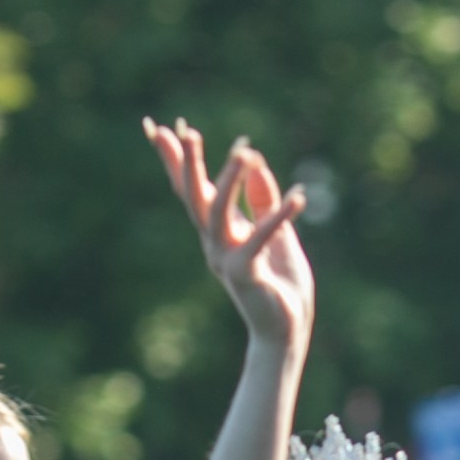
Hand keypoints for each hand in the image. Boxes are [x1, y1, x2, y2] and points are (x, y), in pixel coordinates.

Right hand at [145, 120, 314, 355]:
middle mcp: (215, 243)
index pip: (194, 191)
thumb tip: (256, 162)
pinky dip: (279, 216)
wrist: (286, 330)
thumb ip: (264, 200)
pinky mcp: (246, 273)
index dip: (177, 162)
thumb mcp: (276, 232)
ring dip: (229, 180)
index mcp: (220, 232)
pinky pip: (260, 238)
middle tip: (186, 131)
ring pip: (218, 212)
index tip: (160, 129)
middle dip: (189, 165)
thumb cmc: (279, 284)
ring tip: (244, 152)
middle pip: (195, 197)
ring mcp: (226, 258)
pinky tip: (299, 196)